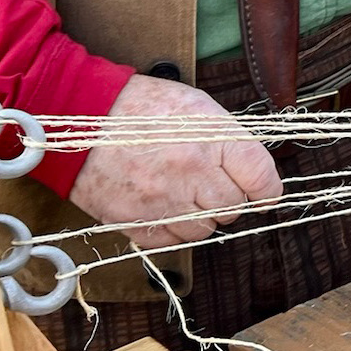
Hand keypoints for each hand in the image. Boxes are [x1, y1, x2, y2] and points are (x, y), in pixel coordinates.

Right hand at [69, 74, 281, 248]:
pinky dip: (173, 230)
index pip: (260, 177)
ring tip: (184, 194)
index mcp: (212, 139)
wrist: (82, 118)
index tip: (265, 193)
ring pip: (204, 230)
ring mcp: (162, 200)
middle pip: (233, 208)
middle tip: (212, 185)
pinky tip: (163, 207)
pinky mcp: (134, 221)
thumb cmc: (142, 108)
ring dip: (201, 217)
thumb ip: (229, 141)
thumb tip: (253, 172)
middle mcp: (191, 172)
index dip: (267, 189)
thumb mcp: (197, 108)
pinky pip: (171, 242)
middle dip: (228, 200)